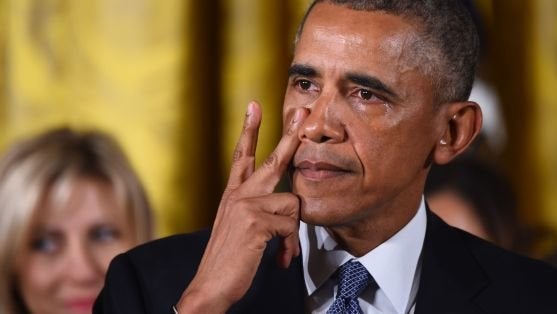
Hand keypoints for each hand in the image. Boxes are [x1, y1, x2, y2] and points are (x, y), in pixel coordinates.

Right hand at [176, 101, 306, 312]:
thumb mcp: (242, 228)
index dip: (249, 130)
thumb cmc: (230, 260)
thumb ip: (260, 211)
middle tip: (302, 112)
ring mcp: (245, 206)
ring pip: (291, 204)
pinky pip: (289, 225)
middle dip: (290, 135)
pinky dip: (288, 245)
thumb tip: (288, 205)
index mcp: (233, 195)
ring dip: (291, 232)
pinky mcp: (254, 221)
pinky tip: (278, 257)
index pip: (241, 155)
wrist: (210, 286)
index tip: (254, 106)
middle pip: (271, 160)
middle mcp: (238, 195)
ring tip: (281, 250)